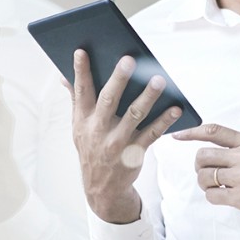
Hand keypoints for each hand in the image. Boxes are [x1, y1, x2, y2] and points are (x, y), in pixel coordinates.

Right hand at [69, 50, 181, 223]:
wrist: (102, 188)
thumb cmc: (92, 149)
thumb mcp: (78, 128)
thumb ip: (76, 100)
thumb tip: (63, 76)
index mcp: (83, 120)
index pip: (80, 91)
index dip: (80, 71)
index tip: (81, 51)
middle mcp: (98, 130)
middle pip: (108, 100)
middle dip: (118, 79)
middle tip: (129, 60)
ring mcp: (117, 142)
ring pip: (134, 115)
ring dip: (148, 97)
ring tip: (159, 80)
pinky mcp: (135, 152)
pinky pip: (152, 134)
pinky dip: (164, 121)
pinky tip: (175, 108)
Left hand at [174, 123, 239, 239]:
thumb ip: (238, 148)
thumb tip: (208, 150)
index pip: (213, 131)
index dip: (191, 132)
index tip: (176, 136)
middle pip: (202, 157)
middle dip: (199, 168)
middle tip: (208, 175)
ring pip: (204, 177)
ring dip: (205, 184)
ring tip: (216, 187)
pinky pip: (212, 196)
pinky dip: (212, 198)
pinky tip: (223, 198)